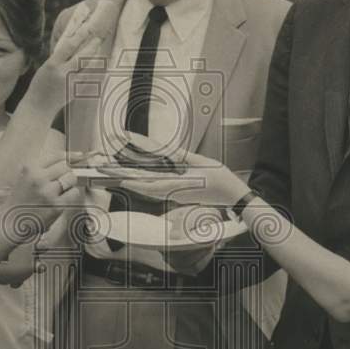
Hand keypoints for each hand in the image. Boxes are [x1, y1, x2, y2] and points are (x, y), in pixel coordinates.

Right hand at [2, 151, 82, 238]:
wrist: (11, 222)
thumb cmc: (18, 201)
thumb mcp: (23, 178)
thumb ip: (40, 169)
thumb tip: (65, 162)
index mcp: (30, 169)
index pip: (55, 156)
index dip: (70, 155)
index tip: (79, 155)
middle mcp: (39, 178)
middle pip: (65, 167)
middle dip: (66, 173)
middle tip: (62, 181)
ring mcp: (48, 192)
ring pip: (71, 178)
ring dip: (69, 184)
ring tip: (60, 191)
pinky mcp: (56, 205)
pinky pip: (74, 193)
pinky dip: (71, 194)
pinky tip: (62, 199)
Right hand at [27, 0, 115, 112]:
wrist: (39, 107)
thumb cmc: (40, 84)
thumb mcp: (45, 67)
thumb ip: (58, 57)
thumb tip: (73, 44)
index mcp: (52, 65)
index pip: (68, 47)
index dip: (79, 36)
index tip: (87, 29)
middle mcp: (63, 75)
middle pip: (82, 57)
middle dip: (92, 46)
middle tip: (97, 38)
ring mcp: (72, 85)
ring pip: (90, 68)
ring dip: (97, 58)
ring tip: (100, 50)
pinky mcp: (77, 93)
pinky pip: (91, 79)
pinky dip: (96, 71)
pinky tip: (99, 65)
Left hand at [118, 150, 246, 205]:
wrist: (233, 195)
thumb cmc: (221, 179)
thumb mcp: (202, 163)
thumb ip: (183, 157)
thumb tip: (167, 151)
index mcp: (180, 185)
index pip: (153, 185)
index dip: (136, 183)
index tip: (122, 179)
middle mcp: (176, 193)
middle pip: (148, 190)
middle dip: (131, 182)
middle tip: (115, 175)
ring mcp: (178, 196)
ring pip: (153, 192)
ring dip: (138, 185)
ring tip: (123, 177)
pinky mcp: (181, 196)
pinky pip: (160, 192)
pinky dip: (149, 187)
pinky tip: (143, 182)